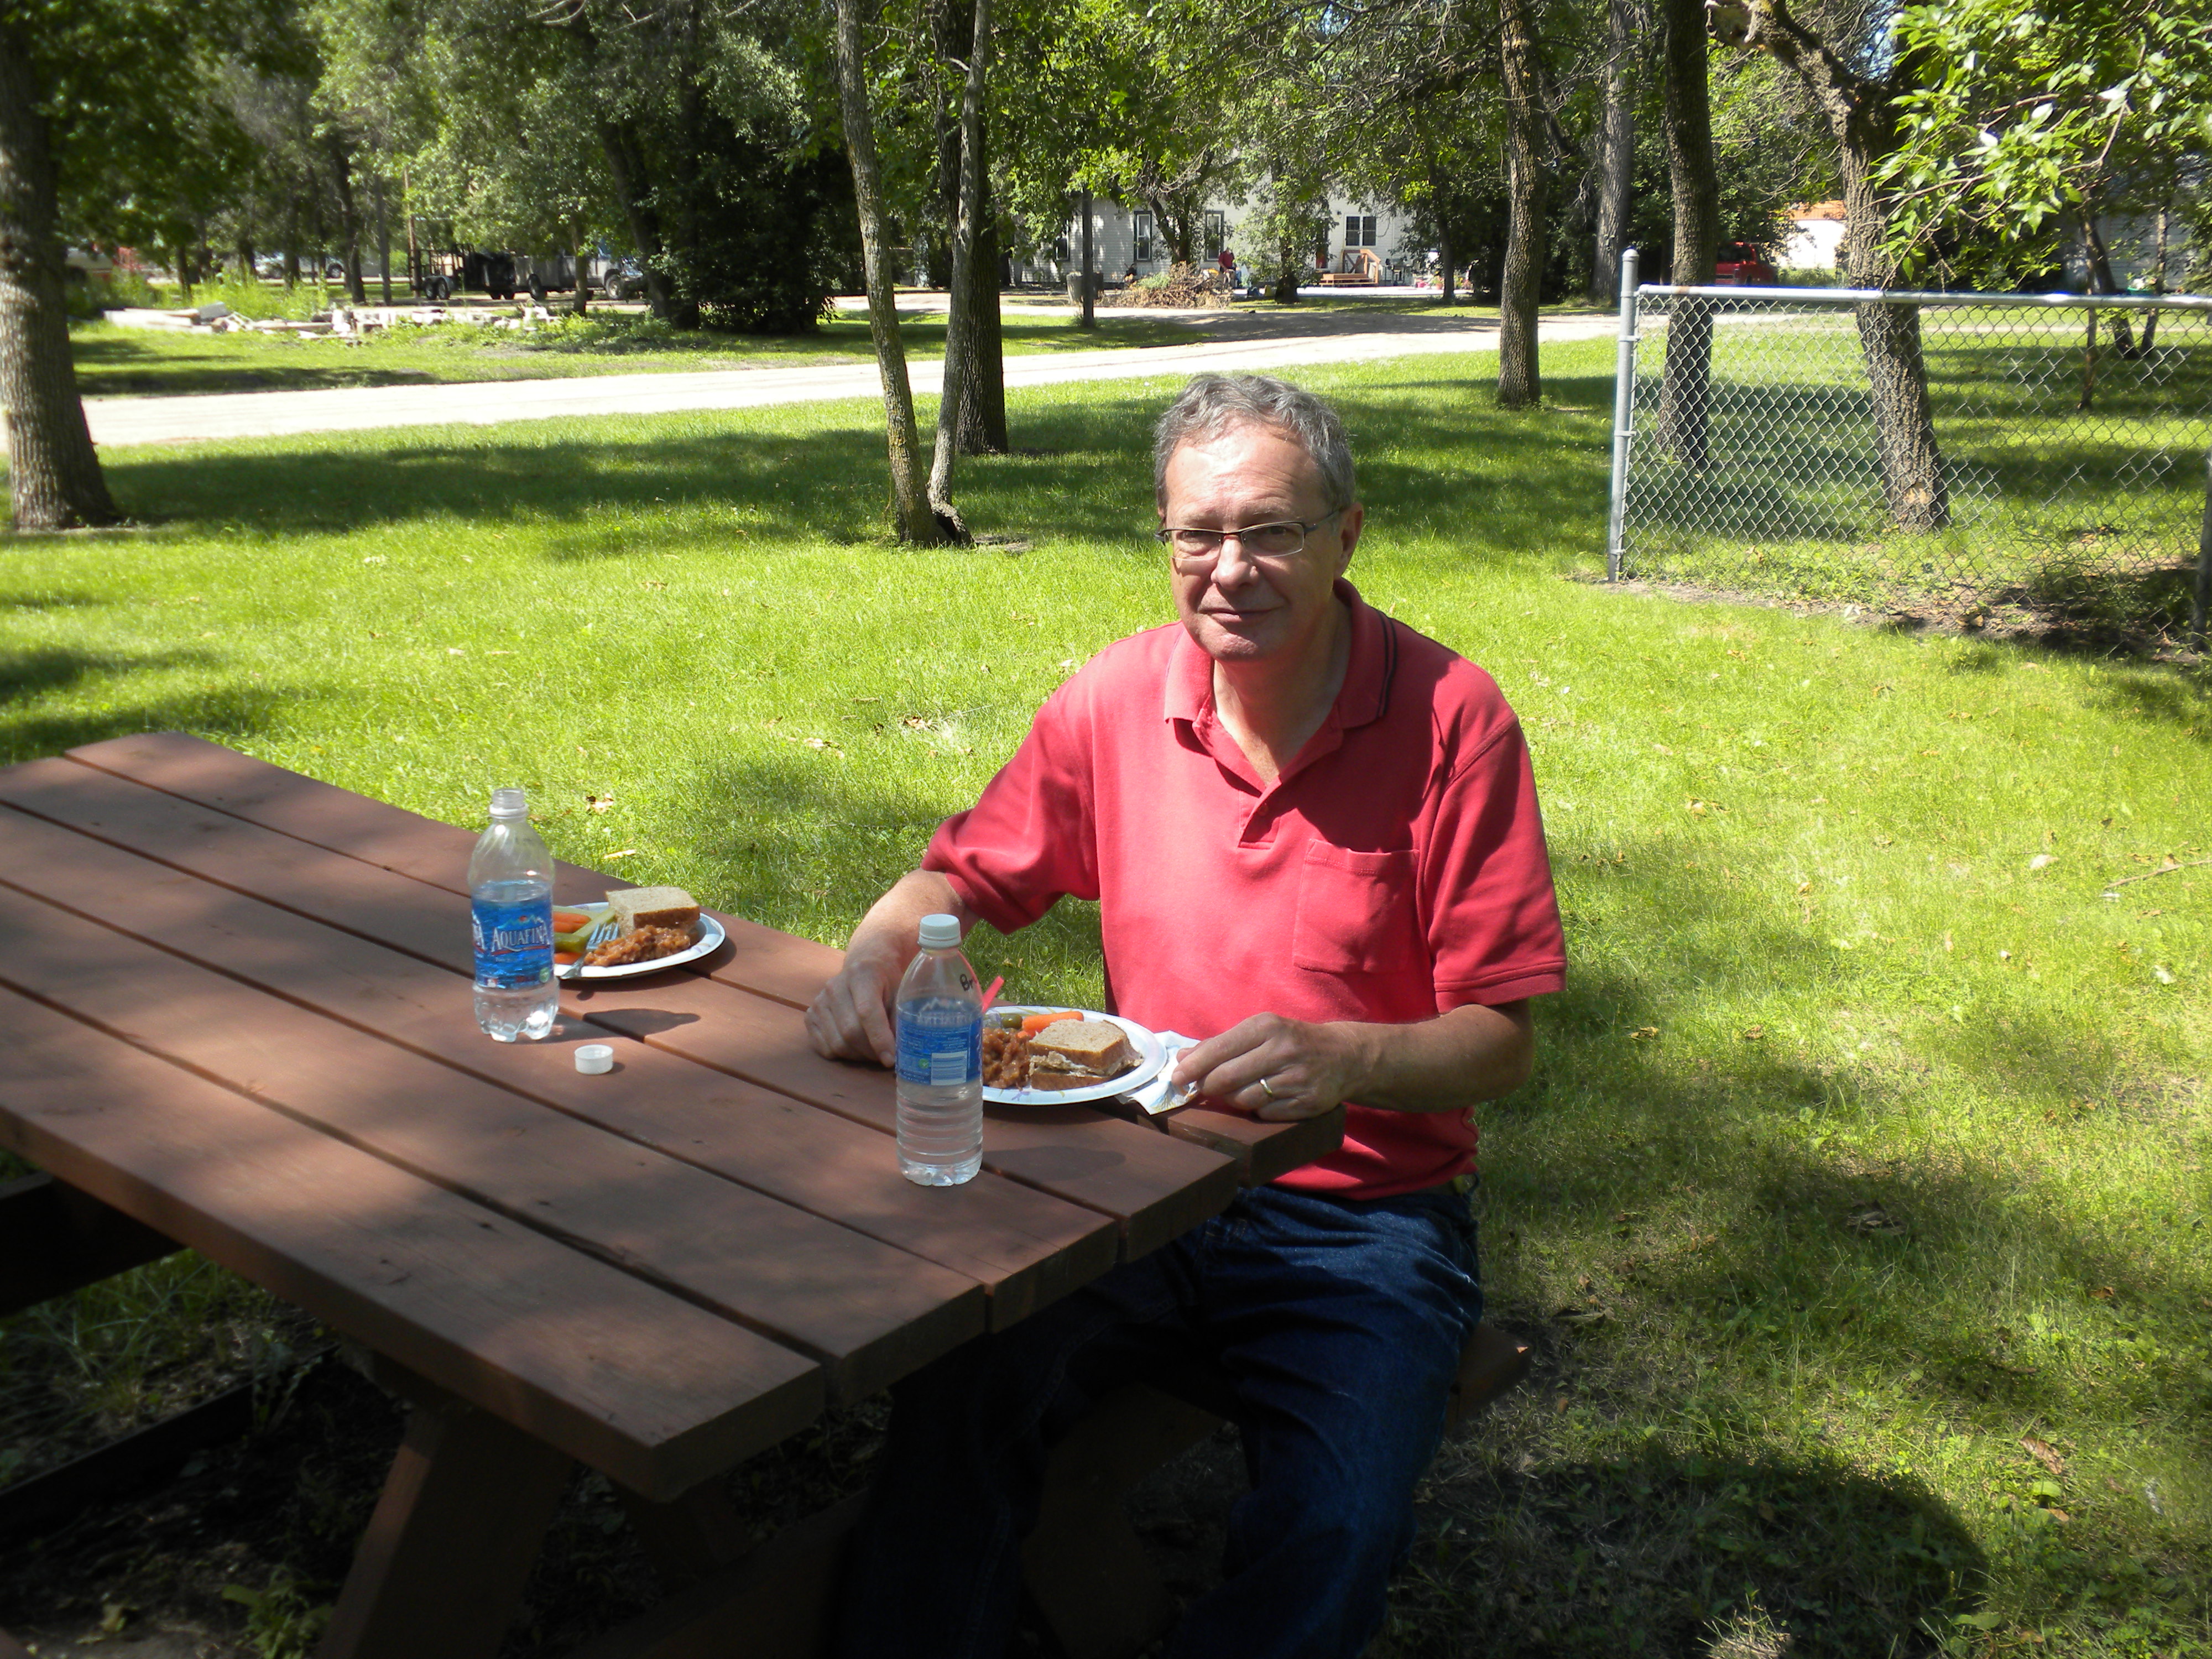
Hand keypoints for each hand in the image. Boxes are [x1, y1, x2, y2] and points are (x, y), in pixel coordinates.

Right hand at [803, 869, 973, 1068]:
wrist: (868, 958)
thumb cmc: (893, 975)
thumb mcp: (904, 988)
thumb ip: (905, 1015)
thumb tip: (911, 1048)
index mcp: (863, 973)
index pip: (868, 1013)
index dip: (880, 1039)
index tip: (891, 1059)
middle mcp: (836, 985)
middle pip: (851, 1032)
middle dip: (873, 1052)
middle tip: (889, 1058)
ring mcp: (820, 1000)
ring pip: (838, 1043)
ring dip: (860, 1056)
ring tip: (876, 1053)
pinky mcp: (812, 1014)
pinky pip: (824, 1046)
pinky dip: (843, 1055)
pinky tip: (858, 1049)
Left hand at [1169, 1012, 1364, 1120]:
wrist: (1343, 1057)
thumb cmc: (1291, 1041)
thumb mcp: (1261, 1031)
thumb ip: (1221, 1044)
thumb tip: (1182, 1058)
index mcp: (1267, 1027)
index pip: (1219, 1049)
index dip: (1192, 1067)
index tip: (1176, 1078)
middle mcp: (1282, 1051)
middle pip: (1226, 1078)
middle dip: (1206, 1086)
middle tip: (1199, 1089)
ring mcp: (1295, 1079)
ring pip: (1242, 1099)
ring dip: (1231, 1099)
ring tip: (1237, 1090)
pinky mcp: (1305, 1104)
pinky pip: (1263, 1113)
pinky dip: (1256, 1109)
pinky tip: (1264, 1097)